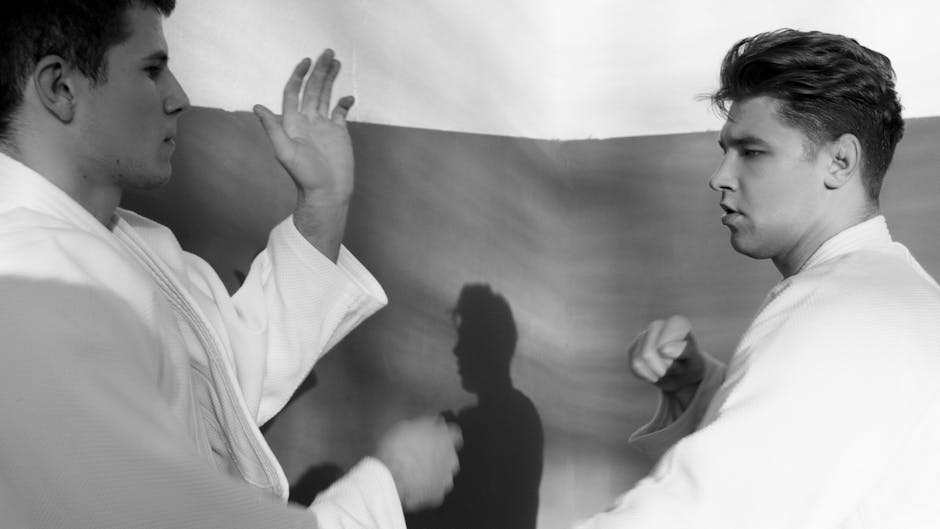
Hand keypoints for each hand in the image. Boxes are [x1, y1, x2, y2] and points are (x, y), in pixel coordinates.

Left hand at [254, 49, 354, 206]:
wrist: (327, 192)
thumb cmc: (304, 176)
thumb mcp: (285, 152)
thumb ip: (273, 129)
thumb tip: (258, 107)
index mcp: (293, 122)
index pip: (293, 92)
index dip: (298, 76)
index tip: (306, 61)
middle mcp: (307, 121)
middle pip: (312, 89)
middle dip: (319, 70)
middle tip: (327, 52)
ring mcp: (323, 126)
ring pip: (325, 96)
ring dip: (330, 79)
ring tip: (336, 61)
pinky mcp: (338, 133)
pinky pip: (340, 112)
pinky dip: (344, 102)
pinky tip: (349, 98)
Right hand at [375, 416, 462, 511]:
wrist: (391, 478)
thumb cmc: (396, 450)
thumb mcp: (406, 426)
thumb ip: (425, 425)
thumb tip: (432, 423)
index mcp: (445, 438)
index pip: (454, 433)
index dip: (442, 434)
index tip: (433, 435)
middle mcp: (451, 458)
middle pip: (449, 454)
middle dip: (439, 454)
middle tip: (420, 454)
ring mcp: (446, 478)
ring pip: (443, 473)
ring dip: (434, 472)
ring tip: (415, 472)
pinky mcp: (437, 495)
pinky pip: (434, 489)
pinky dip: (426, 488)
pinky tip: (413, 484)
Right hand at [628, 315, 705, 394]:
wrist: (684, 375)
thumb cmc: (691, 364)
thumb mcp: (694, 360)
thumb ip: (682, 351)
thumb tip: (662, 349)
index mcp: (677, 323)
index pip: (665, 346)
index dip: (672, 360)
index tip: (684, 361)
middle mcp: (658, 325)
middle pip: (648, 354)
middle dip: (660, 369)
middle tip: (673, 370)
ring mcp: (643, 336)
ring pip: (638, 362)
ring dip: (653, 373)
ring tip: (664, 372)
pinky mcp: (632, 348)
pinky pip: (634, 368)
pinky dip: (646, 375)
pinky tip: (655, 372)